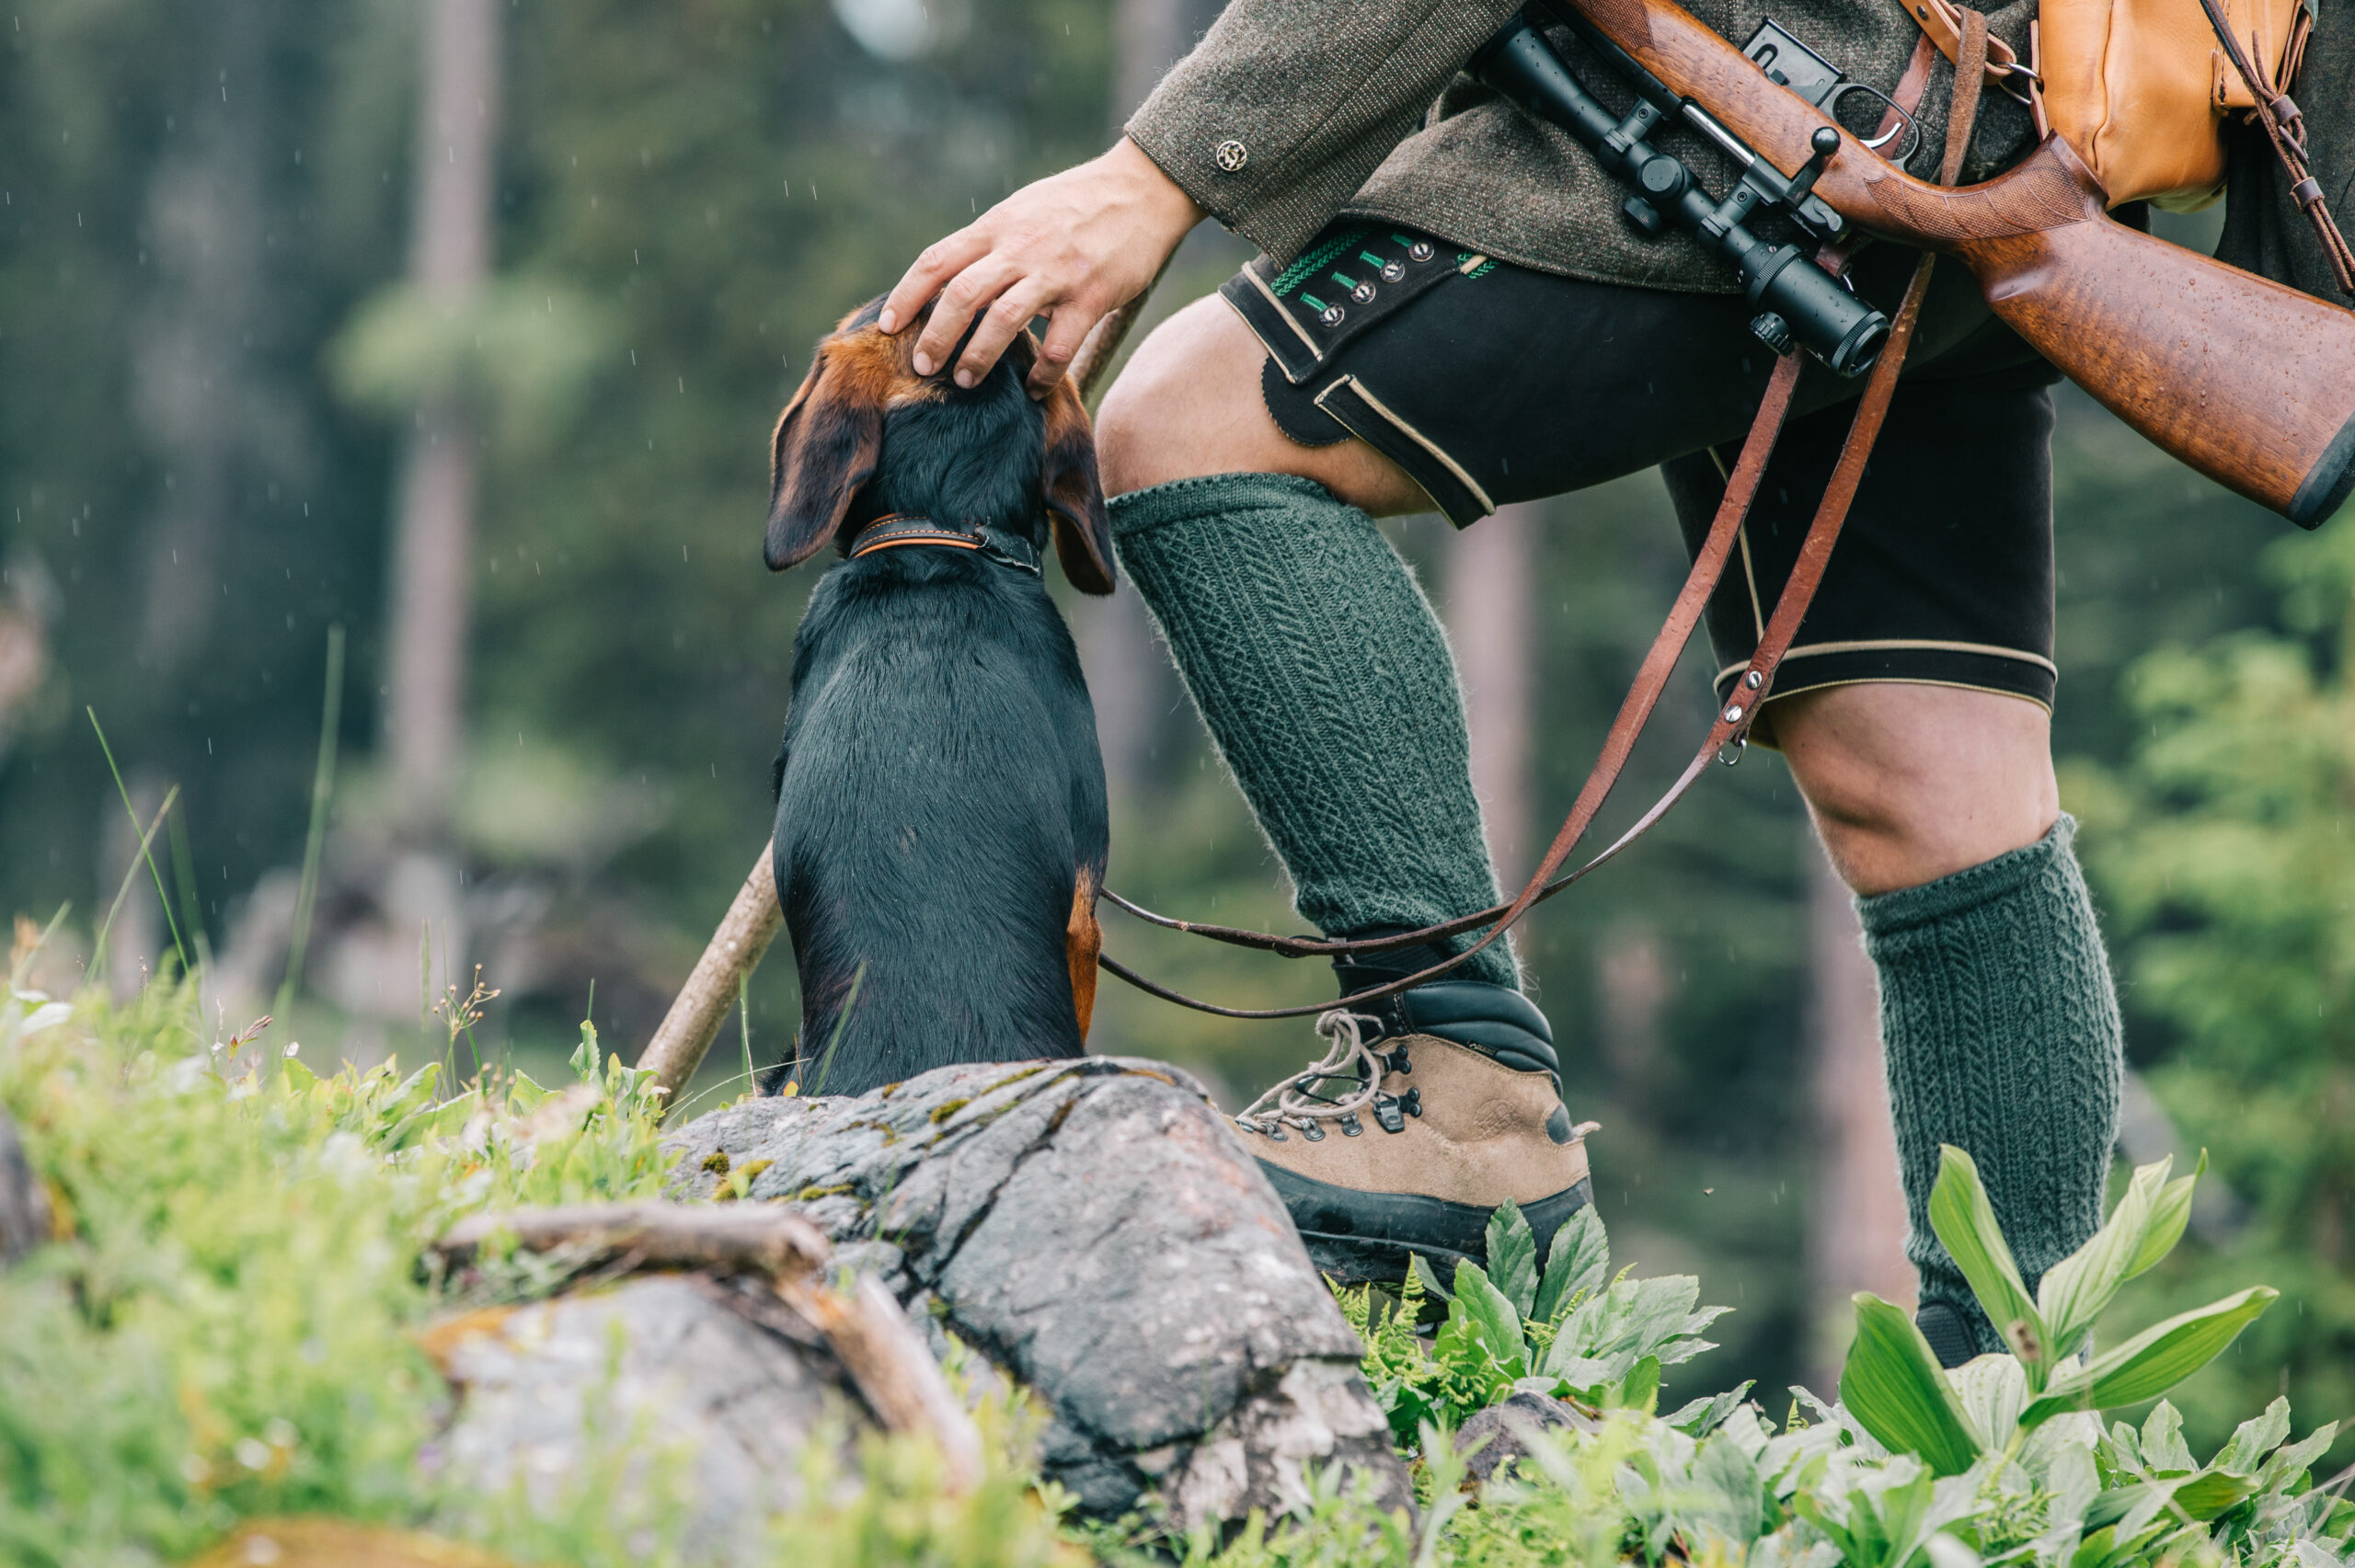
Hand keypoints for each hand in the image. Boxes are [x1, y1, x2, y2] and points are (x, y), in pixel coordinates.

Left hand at [880, 137, 1203, 393]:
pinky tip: (1034, 387)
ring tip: (966, 382)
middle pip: (960, 295)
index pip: (937, 260)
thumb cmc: (1081, 202)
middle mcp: (1020, 248)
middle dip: (936, 337)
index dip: (907, 295)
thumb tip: (956, 276)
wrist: (1144, 188)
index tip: (889, 326)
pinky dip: (1042, 374)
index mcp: (998, 226)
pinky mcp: (1093, 296)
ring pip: (1002, 321)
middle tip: (924, 367)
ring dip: (978, 358)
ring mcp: (1056, 272)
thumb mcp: (1025, 209)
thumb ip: (992, 241)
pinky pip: (1059, 347)